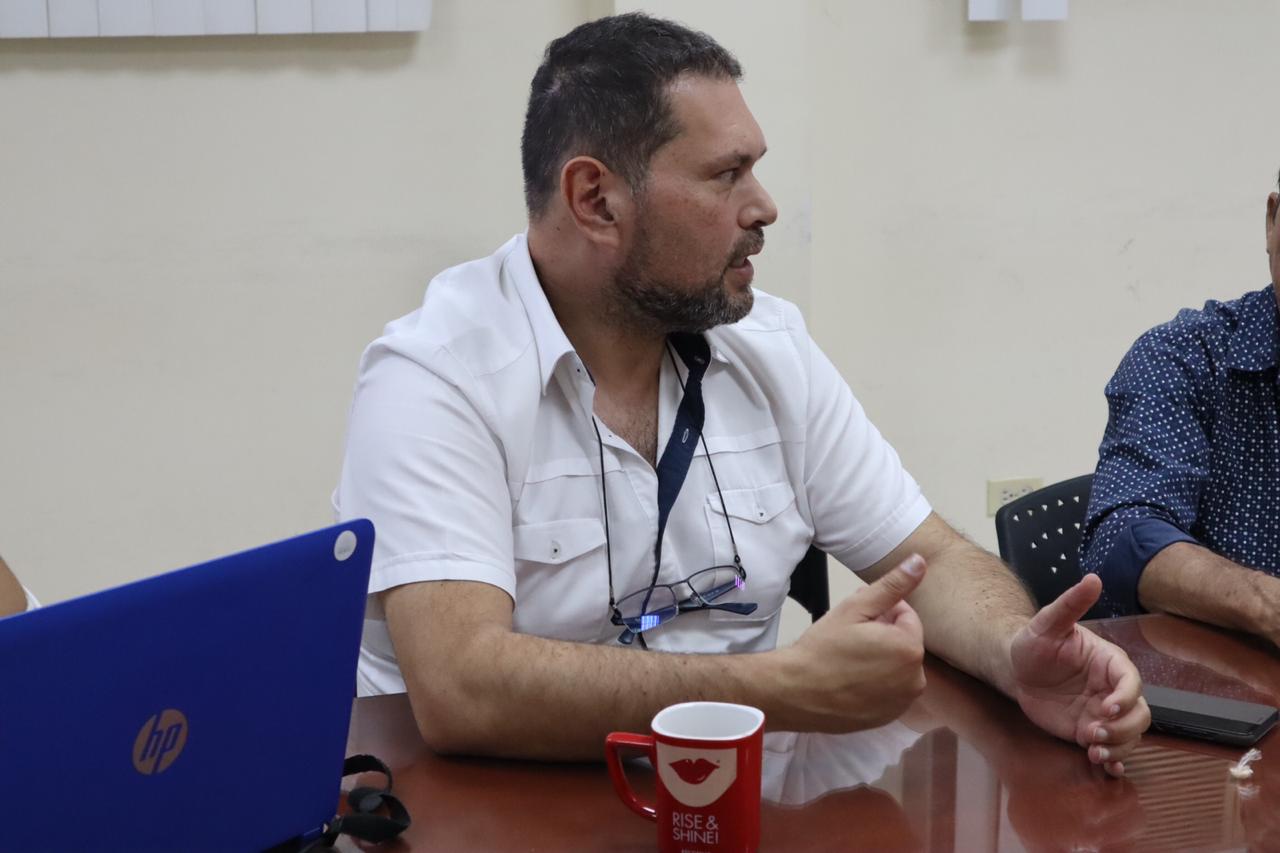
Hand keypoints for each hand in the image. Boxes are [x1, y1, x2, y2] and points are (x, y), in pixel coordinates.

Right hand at [774, 554, 927, 731]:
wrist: (795, 692)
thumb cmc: (822, 648)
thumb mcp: (855, 608)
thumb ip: (892, 586)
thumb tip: (920, 561)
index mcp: (909, 648)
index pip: (906, 616)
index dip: (881, 613)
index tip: (856, 621)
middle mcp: (915, 679)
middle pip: (904, 642)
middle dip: (883, 635)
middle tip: (850, 639)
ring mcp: (902, 702)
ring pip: (898, 667)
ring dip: (882, 659)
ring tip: (849, 659)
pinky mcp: (889, 718)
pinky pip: (891, 691)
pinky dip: (878, 683)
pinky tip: (852, 680)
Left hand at [1009, 574, 1149, 776]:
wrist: (1015, 667)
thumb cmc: (1033, 641)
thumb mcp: (1047, 622)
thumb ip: (1070, 604)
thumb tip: (1092, 578)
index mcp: (1109, 663)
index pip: (1131, 682)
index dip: (1124, 697)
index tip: (1106, 708)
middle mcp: (1111, 689)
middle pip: (1139, 714)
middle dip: (1123, 728)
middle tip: (1093, 733)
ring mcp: (1103, 712)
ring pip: (1129, 734)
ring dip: (1118, 746)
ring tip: (1094, 751)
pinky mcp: (1089, 730)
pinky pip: (1112, 747)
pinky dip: (1113, 758)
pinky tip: (1105, 765)